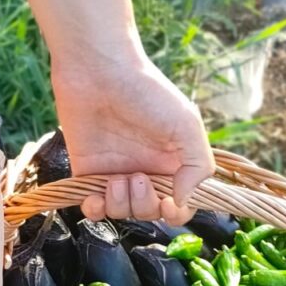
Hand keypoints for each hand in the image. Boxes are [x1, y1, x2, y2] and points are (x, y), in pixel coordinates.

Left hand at [52, 54, 213, 225]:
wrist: (98, 71)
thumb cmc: (147, 92)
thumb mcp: (186, 125)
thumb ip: (197, 166)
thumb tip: (183, 201)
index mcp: (173, 163)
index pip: (181, 204)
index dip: (177, 213)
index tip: (169, 205)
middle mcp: (146, 171)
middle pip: (151, 212)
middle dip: (146, 205)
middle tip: (137, 178)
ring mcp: (117, 173)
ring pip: (122, 213)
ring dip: (121, 204)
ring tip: (116, 178)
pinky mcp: (88, 173)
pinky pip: (93, 207)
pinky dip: (96, 210)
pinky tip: (95, 198)